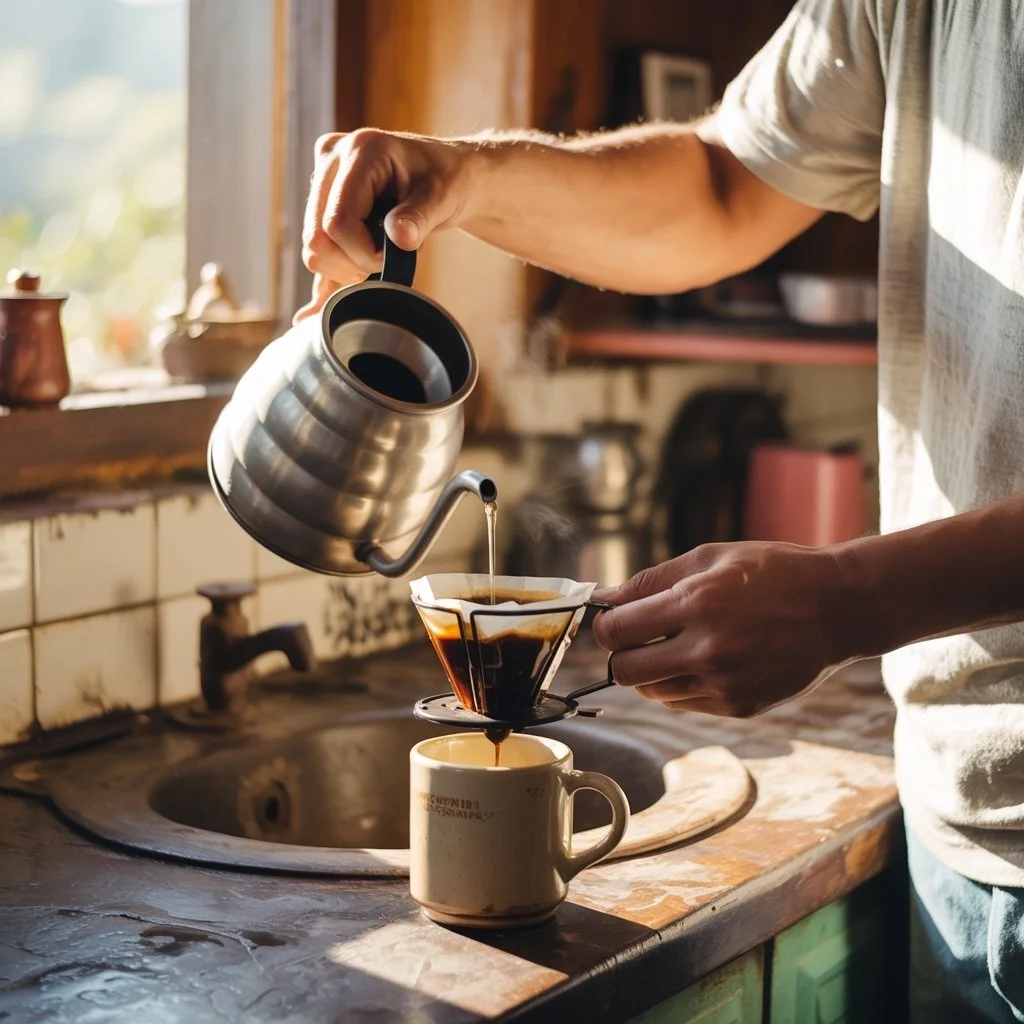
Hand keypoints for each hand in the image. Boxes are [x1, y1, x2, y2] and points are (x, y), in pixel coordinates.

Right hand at [293, 129, 479, 322]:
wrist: (452, 175)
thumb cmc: (450, 179)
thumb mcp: (444, 196)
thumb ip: (420, 217)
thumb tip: (399, 238)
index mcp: (360, 151)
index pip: (337, 221)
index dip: (362, 253)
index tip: (393, 255)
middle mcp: (332, 158)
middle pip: (316, 237)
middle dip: (351, 263)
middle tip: (386, 260)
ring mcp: (324, 179)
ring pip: (314, 247)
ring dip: (345, 266)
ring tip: (379, 255)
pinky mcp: (324, 200)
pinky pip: (317, 247)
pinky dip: (326, 276)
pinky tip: (313, 312)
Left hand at [591, 542, 847, 716]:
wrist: (837, 608)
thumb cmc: (772, 573)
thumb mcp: (709, 558)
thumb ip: (650, 581)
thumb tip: (604, 599)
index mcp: (696, 604)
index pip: (616, 631)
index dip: (606, 626)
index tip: (613, 621)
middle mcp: (708, 649)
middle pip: (625, 671)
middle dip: (622, 654)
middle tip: (638, 638)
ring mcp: (725, 683)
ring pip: (652, 692)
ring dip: (652, 671)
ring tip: (679, 645)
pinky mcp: (739, 706)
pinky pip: (683, 703)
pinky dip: (681, 685)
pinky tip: (704, 660)